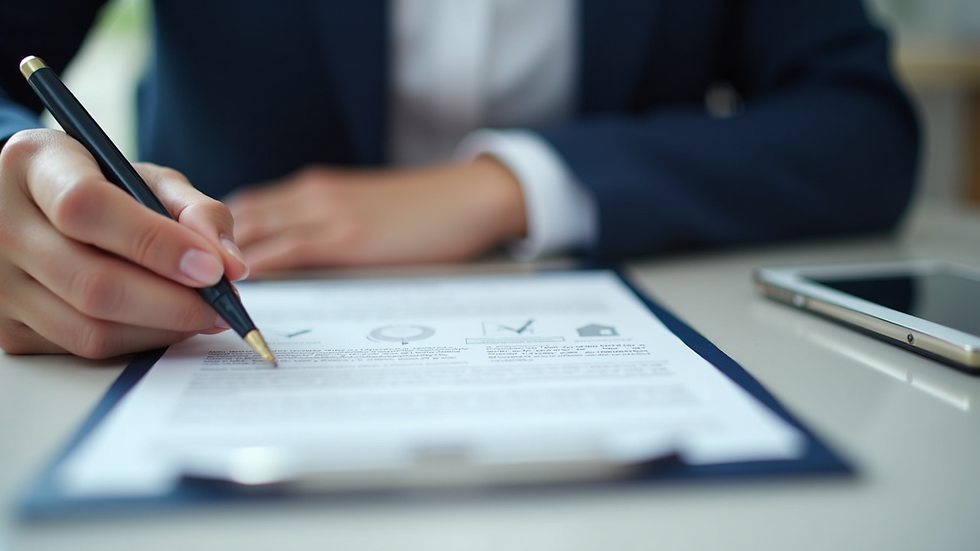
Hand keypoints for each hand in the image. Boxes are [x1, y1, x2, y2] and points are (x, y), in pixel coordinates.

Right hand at [0, 129, 248, 357]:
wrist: (40, 208)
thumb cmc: (103, 187)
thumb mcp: (149, 179)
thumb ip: (197, 211)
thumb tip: (231, 265)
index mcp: (34, 164)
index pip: (87, 207)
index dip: (156, 243)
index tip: (211, 268)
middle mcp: (2, 223)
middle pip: (92, 283)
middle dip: (173, 303)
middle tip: (221, 305)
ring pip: (90, 328)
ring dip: (162, 330)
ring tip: (202, 314)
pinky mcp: (7, 327)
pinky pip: (82, 348)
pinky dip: (138, 341)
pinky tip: (164, 322)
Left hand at [225, 156, 527, 273]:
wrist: (468, 197)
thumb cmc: (424, 210)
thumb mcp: (365, 210)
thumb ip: (329, 225)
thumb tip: (298, 258)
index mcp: (316, 188)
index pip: (249, 206)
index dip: (215, 232)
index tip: (196, 261)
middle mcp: (312, 194)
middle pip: (238, 216)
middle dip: (205, 244)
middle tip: (184, 279)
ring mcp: (327, 213)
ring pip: (251, 230)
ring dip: (220, 258)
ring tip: (196, 290)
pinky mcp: (346, 237)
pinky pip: (284, 250)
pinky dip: (253, 267)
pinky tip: (234, 288)